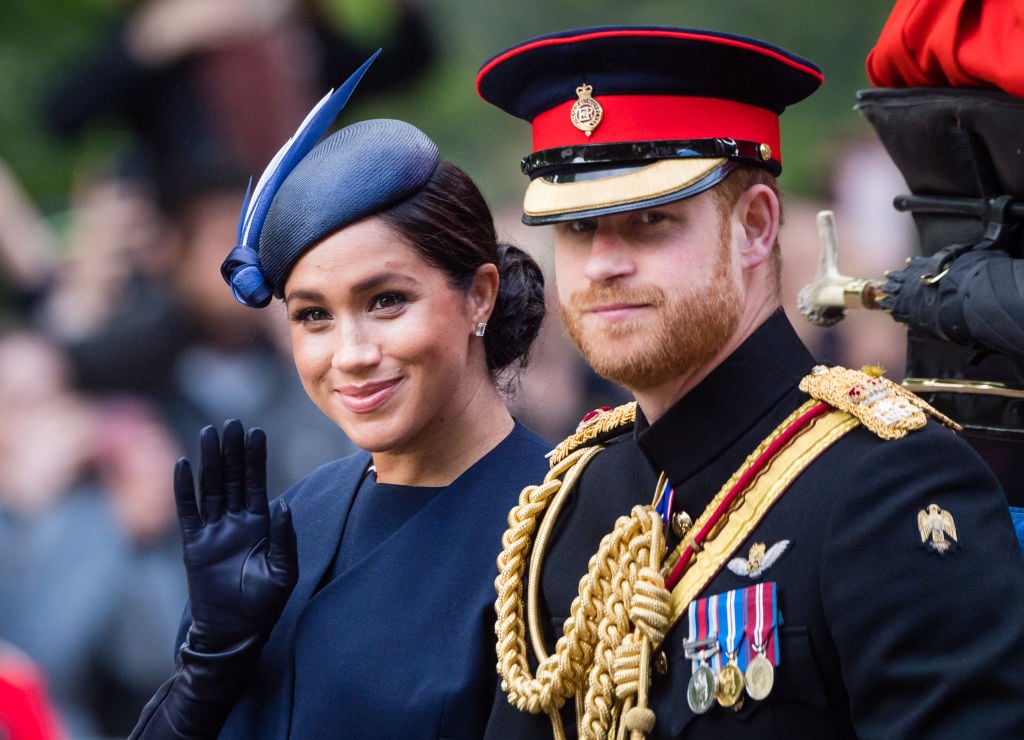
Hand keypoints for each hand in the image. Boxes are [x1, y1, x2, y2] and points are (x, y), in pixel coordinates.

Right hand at [174, 419, 296, 653]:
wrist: (234, 633)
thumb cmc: (263, 604)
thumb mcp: (283, 570)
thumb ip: (284, 538)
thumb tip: (283, 505)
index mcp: (259, 524)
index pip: (255, 483)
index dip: (255, 458)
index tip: (256, 431)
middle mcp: (235, 522)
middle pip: (231, 477)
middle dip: (232, 450)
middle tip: (231, 422)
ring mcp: (212, 532)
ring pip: (210, 488)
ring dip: (209, 461)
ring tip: (209, 432)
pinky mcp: (193, 545)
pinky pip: (188, 512)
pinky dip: (185, 490)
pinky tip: (183, 465)